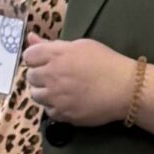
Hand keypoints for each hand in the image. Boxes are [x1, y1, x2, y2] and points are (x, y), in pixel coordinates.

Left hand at [21, 33, 136, 126]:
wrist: (126, 88)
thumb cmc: (106, 62)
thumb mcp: (80, 46)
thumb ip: (51, 44)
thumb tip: (30, 38)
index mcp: (56, 55)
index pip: (28, 56)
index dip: (36, 58)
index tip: (45, 61)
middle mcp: (52, 76)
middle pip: (30, 77)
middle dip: (40, 75)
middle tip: (56, 75)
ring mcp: (56, 97)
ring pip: (35, 95)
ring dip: (44, 92)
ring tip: (61, 89)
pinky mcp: (63, 114)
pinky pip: (48, 111)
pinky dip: (55, 106)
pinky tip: (68, 101)